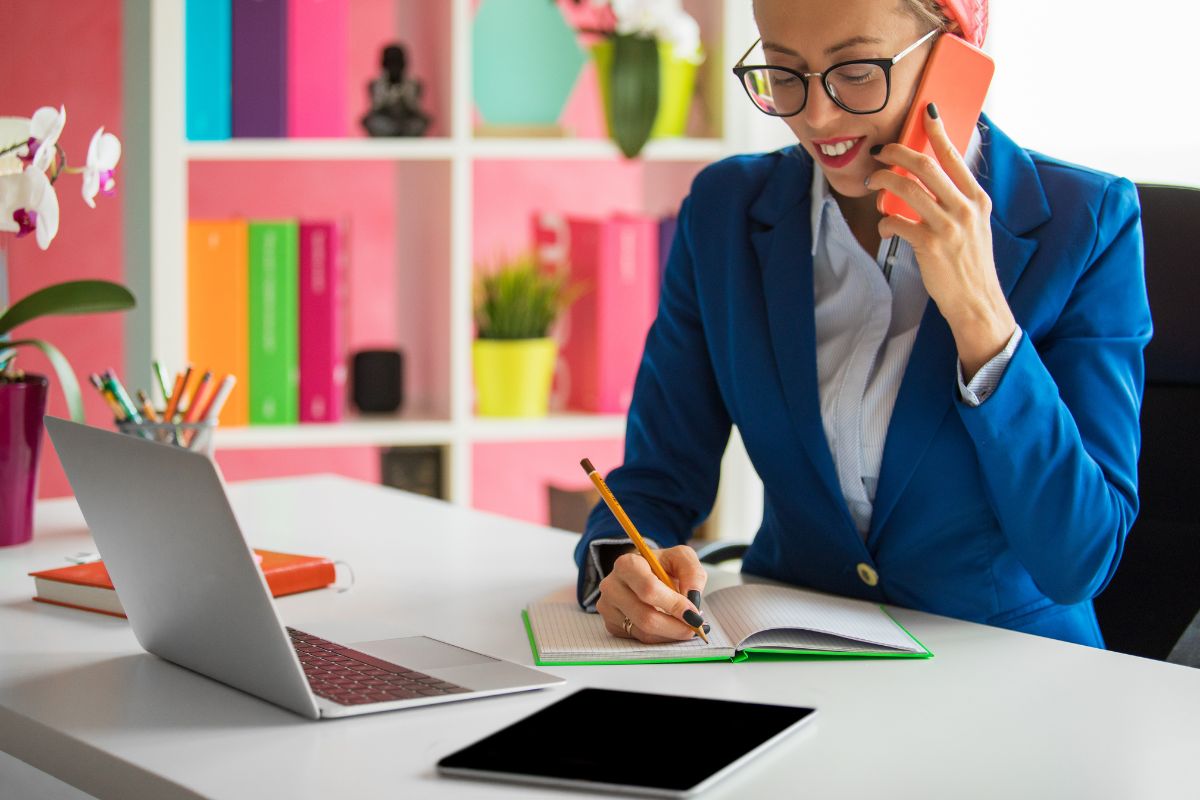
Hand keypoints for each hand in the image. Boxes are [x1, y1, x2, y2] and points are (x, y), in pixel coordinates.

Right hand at [596, 545, 707, 642]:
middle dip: (676, 626)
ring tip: (686, 626)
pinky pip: (639, 638)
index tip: (694, 614)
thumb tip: (693, 599)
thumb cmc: (662, 565)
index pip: (649, 589)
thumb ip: (692, 573)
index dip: (674, 605)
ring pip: (644, 632)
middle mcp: (612, 586)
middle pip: (646, 617)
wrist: (643, 573)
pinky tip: (669, 626)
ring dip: (671, 634)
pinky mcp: (610, 624)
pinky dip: (661, 637)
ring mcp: (608, 607)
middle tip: (695, 627)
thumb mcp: (681, 558)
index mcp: (627, 564)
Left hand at [867, 103, 1016, 379]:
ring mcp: (949, 226)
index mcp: (978, 199)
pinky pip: (897, 222)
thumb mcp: (975, 226)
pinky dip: (886, 222)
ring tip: (873, 183)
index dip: (937, 131)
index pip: (954, 155)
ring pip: (906, 188)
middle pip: (924, 165)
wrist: (977, 301)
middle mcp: (966, 208)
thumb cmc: (970, 264)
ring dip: (883, 182)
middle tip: (880, 152)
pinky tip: (886, 226)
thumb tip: (932, 179)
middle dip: (896, 152)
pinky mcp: (931, 245)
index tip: (925, 112)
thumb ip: (957, 202)